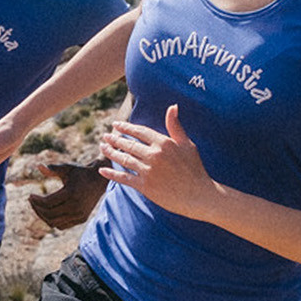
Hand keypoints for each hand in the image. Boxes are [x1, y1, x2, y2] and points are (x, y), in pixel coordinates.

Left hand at [28, 162, 107, 229]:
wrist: (99, 181)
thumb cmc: (80, 172)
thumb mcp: (67, 168)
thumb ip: (53, 168)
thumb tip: (38, 166)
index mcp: (71, 193)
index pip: (48, 203)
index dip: (36, 201)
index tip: (30, 195)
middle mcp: (76, 206)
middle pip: (49, 214)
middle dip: (37, 208)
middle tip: (31, 201)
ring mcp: (79, 215)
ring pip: (54, 222)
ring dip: (43, 216)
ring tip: (37, 207)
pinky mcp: (81, 219)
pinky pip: (62, 225)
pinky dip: (52, 221)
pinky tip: (47, 211)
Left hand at [98, 105, 213, 218]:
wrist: (199, 195)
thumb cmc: (195, 169)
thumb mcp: (187, 144)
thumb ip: (175, 126)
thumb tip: (172, 106)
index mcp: (163, 143)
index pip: (140, 132)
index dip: (126, 128)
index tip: (116, 125)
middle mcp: (154, 155)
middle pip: (129, 145)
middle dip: (115, 140)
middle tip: (105, 136)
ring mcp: (148, 171)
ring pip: (124, 159)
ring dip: (111, 153)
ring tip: (102, 147)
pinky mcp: (145, 187)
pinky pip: (124, 178)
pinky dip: (112, 175)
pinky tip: (102, 170)